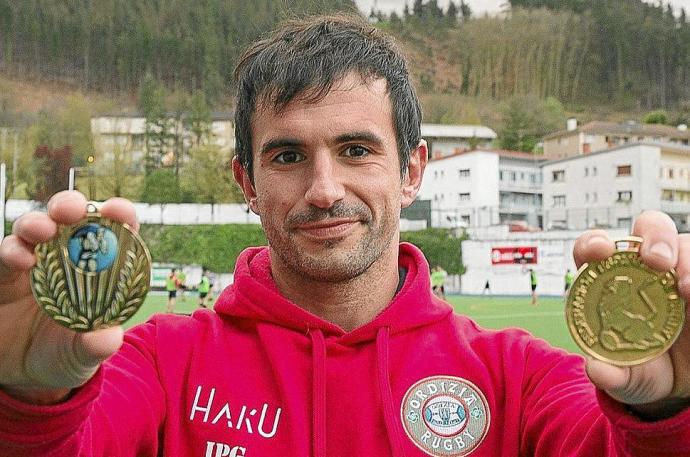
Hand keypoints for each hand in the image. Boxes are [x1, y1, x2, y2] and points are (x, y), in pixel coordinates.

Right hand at [0, 191, 137, 403]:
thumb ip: (96, 346)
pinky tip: (20, 258)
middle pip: (69, 218)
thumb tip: (109, 337)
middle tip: (70, 211)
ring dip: (36, 223)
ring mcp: (32, 262)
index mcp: (99, 268)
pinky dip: (11, 251)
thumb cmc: (65, 356)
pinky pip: (5, 255)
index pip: (114, 232)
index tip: (117, 210)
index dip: (118, 215)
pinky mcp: (2, 275)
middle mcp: (65, 257)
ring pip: (31, 229)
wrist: (23, 377)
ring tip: (42, 231)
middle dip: (69, 205)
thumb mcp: (83, 356)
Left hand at [573, 210, 689, 418]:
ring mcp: (679, 272)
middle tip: (657, 261)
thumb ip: (610, 376)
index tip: (600, 251)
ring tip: (686, 288)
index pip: (594, 248)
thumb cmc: (642, 370)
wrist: (680, 385)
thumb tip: (596, 370)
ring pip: (685, 243)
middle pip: (649, 228)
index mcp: (609, 282)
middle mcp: (646, 268)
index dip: (594, 242)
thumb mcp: (625, 380)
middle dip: (653, 236)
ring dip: (686, 257)